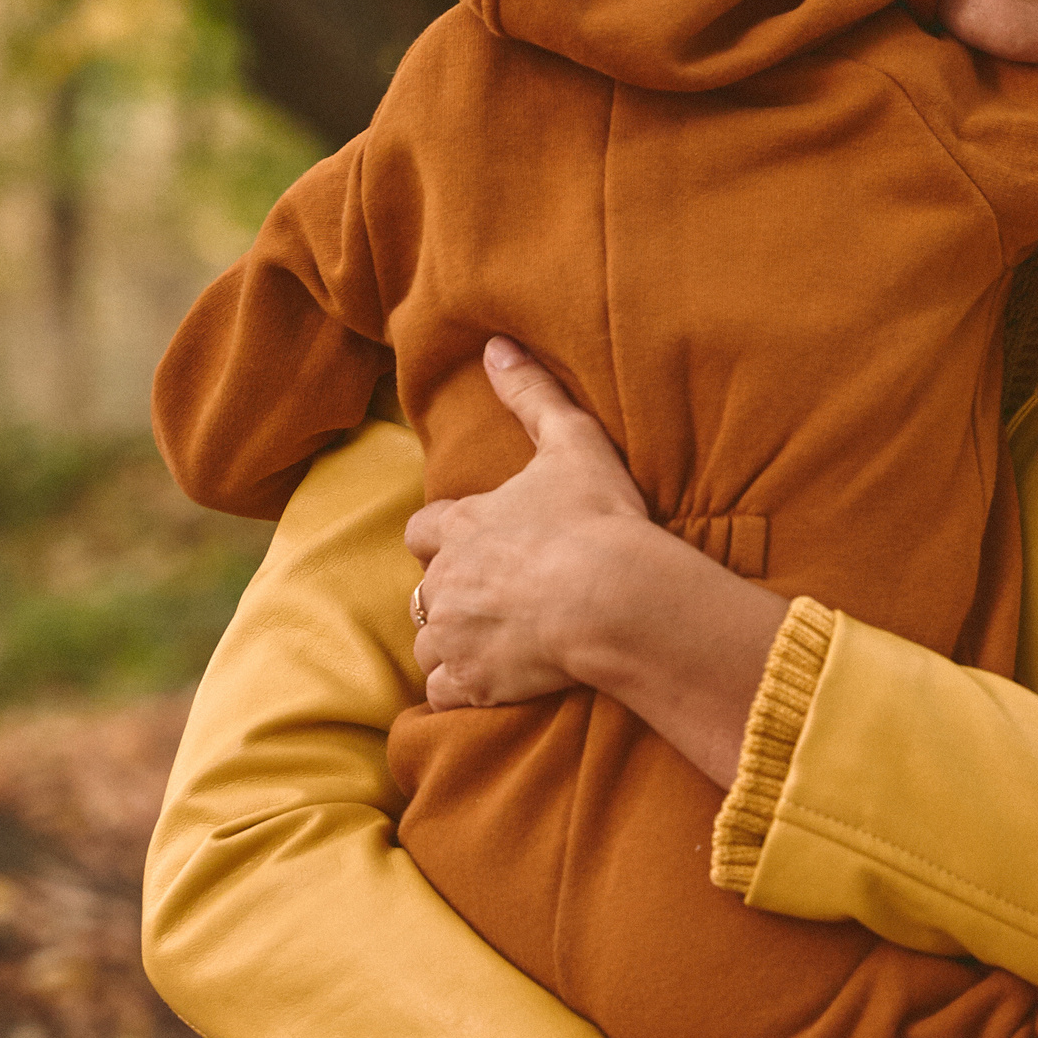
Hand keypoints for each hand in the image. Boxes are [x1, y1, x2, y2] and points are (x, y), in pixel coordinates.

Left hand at [405, 336, 664, 711]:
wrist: (614, 596)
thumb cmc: (596, 518)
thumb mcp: (571, 442)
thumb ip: (531, 394)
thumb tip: (496, 345)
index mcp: (463, 526)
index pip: (424, 531)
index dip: (446, 536)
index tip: (474, 543)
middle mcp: (445, 581)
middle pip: (425, 590)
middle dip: (451, 594)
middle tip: (497, 597)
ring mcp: (454, 634)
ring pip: (428, 643)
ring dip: (453, 642)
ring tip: (497, 643)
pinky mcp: (471, 681)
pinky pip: (442, 692)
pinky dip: (461, 689)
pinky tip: (492, 683)